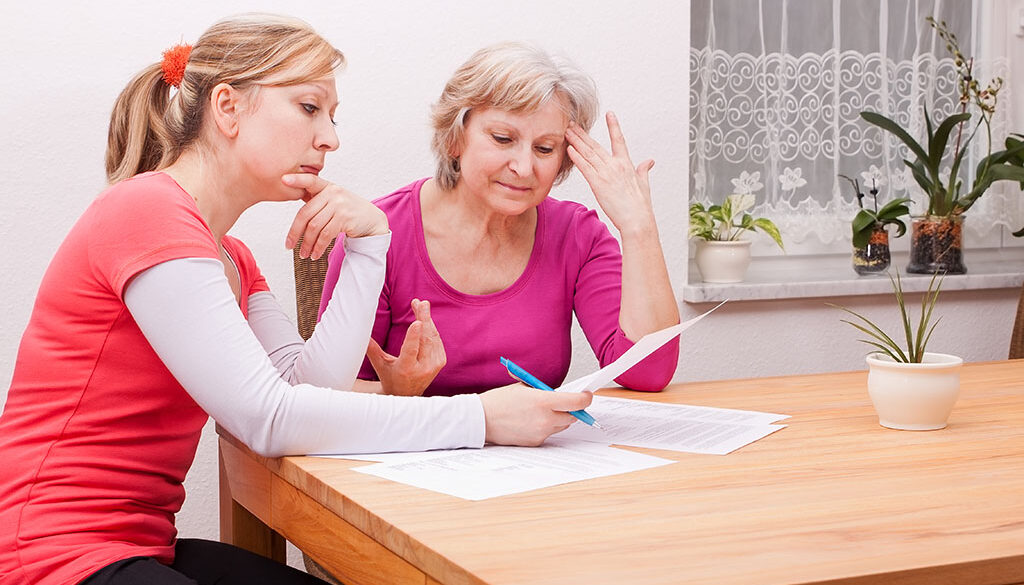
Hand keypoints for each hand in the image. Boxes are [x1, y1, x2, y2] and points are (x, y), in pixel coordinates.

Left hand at [282, 173, 387, 258]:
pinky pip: (325, 235)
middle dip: (295, 232)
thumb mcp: (333, 200)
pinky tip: (315, 254)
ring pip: (315, 227)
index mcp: (328, 186)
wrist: (371, 220)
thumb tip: (292, 195)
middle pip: (306, 213)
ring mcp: (340, 205)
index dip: (297, 180)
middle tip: (288, 245)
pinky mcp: (345, 218)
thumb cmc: (348, 210)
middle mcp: (334, 193)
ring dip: (307, 244)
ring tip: (303, 254)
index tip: (283, 179)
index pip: (311, 180)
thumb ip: (316, 199)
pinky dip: (318, 247)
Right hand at [366, 299, 445, 395]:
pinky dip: (430, 328)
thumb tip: (359, 331)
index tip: (416, 322)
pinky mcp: (440, 361)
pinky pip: (436, 340)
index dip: (413, 336)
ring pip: (432, 337)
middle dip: (423, 318)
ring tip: (421, 305)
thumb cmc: (389, 376)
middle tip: (420, 303)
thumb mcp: (379, 364)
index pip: (410, 350)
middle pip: (424, 339)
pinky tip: (424, 318)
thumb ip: (371, 348)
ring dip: (427, 320)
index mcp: (406, 369)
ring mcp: (434, 365)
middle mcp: (423, 368)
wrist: (406, 394)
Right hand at [479, 384, 593, 445]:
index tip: (586, 395)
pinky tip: (531, 421)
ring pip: (561, 426)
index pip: (576, 402)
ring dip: (559, 418)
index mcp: (543, 401)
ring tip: (541, 411)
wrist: (481, 420)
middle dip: (571, 409)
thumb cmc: (499, 401)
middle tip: (565, 403)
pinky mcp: (535, 442)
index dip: (585, 398)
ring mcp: (541, 432)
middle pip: (573, 416)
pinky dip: (546, 427)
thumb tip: (560, 395)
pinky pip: (549, 433)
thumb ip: (544, 392)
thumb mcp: (523, 388)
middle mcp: (545, 419)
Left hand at [565, 112, 655, 234]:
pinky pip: (584, 167)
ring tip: (567, 132)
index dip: (614, 126)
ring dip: (575, 141)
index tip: (609, 113)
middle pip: (595, 145)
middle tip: (572, 124)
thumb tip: (649, 161)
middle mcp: (615, 165)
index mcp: (627, 164)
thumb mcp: (644, 184)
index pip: (619, 140)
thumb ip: (644, 170)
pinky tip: (569, 149)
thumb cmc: (640, 205)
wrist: (636, 219)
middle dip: (582, 134)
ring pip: (588, 153)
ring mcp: (606, 173)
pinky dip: (576, 157)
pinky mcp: (598, 183)